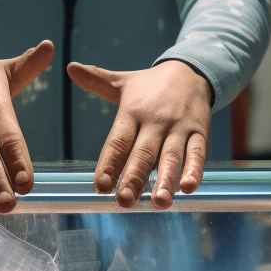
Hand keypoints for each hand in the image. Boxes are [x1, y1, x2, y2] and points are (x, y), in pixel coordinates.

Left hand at [68, 60, 210, 209]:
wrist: (193, 69)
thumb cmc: (151, 85)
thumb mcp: (124, 82)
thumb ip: (97, 80)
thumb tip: (70, 68)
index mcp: (133, 111)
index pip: (118, 140)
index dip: (109, 163)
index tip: (100, 185)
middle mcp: (155, 120)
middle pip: (143, 153)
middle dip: (133, 178)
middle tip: (123, 202)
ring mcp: (179, 127)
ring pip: (171, 156)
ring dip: (165, 180)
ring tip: (159, 203)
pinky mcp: (200, 131)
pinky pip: (198, 153)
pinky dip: (194, 170)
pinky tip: (188, 188)